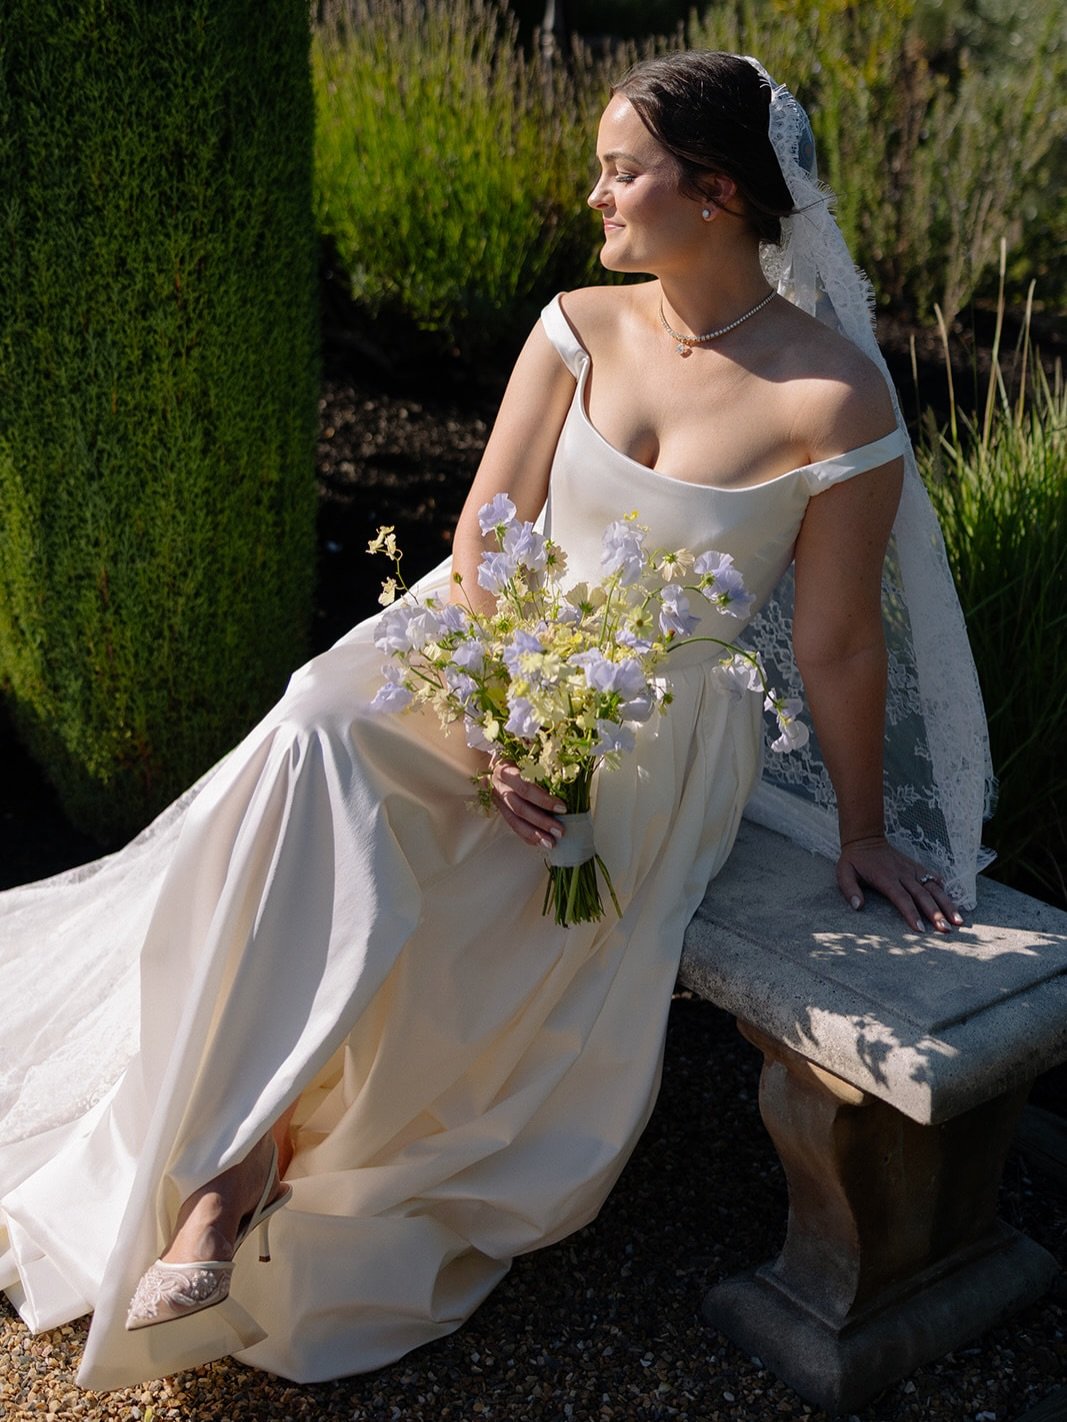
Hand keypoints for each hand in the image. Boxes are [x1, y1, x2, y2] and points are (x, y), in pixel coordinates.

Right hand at [489, 758, 565, 850]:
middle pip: (520, 808)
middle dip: (541, 821)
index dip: (543, 799)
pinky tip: (540, 843)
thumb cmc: (515, 757)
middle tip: (560, 830)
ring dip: (534, 834)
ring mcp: (498, 801)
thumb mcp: (525, 752)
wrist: (494, 764)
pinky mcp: (501, 811)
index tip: (563, 807)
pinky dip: (527, 836)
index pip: (525, 787)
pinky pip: (513, 826)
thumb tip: (566, 763)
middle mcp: (500, 787)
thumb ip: (540, 758)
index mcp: (506, 770)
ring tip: (551, 843)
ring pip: (515, 821)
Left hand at [836, 835, 963, 933]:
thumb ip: (850, 890)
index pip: (902, 898)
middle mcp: (903, 874)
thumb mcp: (844, 873)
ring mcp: (912, 870)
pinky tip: (954, 901)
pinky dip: (944, 888)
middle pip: (922, 895)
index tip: (920, 929)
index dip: (911, 914)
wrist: (866, 838)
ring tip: (958, 920)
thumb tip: (858, 906)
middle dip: (936, 913)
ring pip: (933, 888)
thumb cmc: (854, 860)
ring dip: (946, 904)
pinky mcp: (917, 867)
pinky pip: (933, 877)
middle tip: (946, 930)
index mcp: (886, 878)